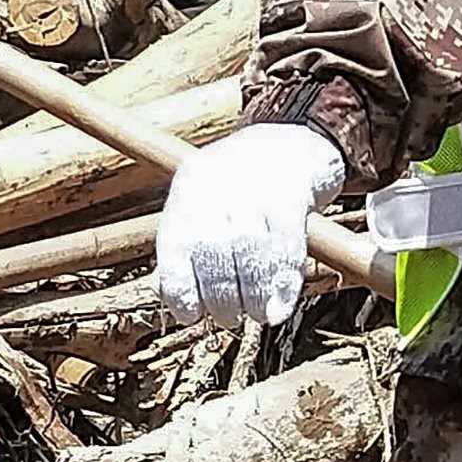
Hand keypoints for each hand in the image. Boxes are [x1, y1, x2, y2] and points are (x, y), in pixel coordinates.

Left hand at [154, 123, 344, 329]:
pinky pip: (286, 248)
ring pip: (250, 253)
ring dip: (252, 297)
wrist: (294, 143)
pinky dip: (282, 286)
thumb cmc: (242, 191)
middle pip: (213, 253)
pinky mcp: (293, 194)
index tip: (190, 316)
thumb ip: (186, 247)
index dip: (180, 288)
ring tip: (257, 315)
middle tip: (229, 318)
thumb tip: (168, 298)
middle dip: (220, 298)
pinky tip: (279, 308)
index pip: (174, 246)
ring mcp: (256, 186)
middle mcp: (218, 184)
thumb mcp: (206, 205)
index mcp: (189, 188)